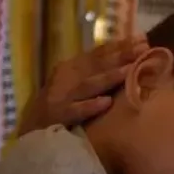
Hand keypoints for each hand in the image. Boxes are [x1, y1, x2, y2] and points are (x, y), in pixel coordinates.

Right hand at [17, 36, 148, 134]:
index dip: (119, 45)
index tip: (142, 38)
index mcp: (70, 68)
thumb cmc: (57, 108)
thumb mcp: (73, 86)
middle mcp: (65, 79)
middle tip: (143, 48)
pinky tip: (106, 102)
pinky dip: (90, 106)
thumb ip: (94, 73)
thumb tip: (125, 61)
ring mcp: (60, 97)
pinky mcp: (57, 117)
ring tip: (129, 70)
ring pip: (87, 85)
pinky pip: (75, 111)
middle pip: (96, 65)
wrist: (30, 134)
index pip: (97, 54)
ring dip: (108, 77)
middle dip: (120, 56)